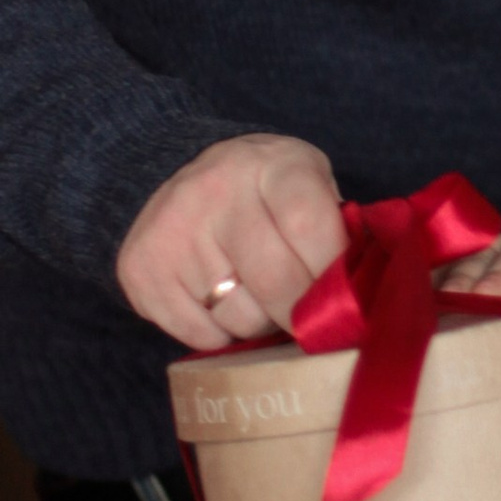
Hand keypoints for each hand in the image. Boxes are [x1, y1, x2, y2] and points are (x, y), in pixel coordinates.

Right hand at [116, 133, 347, 351]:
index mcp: (271, 165)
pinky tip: (221, 301)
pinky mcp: (141, 271)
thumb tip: (359, 293)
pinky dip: (221, 333)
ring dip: (261, 322)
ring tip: (258, 295)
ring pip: (240, 317)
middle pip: (276, 282)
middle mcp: (216, 190)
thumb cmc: (263, 191)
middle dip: (302, 313)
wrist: (171, 174)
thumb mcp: (308, 182)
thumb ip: (335, 227)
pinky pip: (201, 335)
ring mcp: (173, 231)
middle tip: (310, 318)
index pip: (310, 225)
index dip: (332, 273)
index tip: (342, 296)